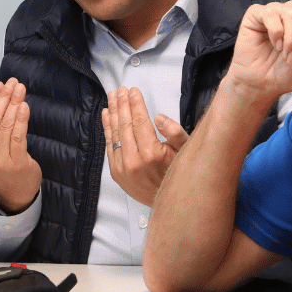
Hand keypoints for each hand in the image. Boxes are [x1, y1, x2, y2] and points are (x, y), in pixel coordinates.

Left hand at [100, 87, 188, 206]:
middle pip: (125, 124)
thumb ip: (174, 133)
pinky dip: (107, 128)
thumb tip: (159, 117)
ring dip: (113, 112)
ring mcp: (122, 167)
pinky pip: (110, 144)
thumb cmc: (177, 174)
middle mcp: (134, 160)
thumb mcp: (184, 152)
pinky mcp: (116, 172)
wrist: (166, 202)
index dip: (136, 103)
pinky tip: (107, 114)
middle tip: (120, 90)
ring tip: (112, 97)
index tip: (133, 90)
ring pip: (115, 133)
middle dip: (122, 104)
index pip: (140, 121)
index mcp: (152, 154)